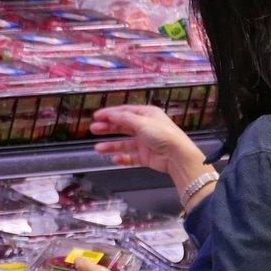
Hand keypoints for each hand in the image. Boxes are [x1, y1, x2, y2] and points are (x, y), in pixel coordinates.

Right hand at [91, 105, 209, 193]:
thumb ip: (124, 119)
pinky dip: (122, 158)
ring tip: (98, 148)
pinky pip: (131, 157)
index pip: (125, 112)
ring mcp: (145, 143)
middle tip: (93, 129)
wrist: (177, 155)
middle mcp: (146, 127)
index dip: (110, 114)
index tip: (96, 116)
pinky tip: (114, 158)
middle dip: (108, 128)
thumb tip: (110, 114)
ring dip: (111, 145)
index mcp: (147, 114)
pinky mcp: (146, 156)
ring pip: (124, 143)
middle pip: (123, 127)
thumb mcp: (141, 122)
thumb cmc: (163, 135)